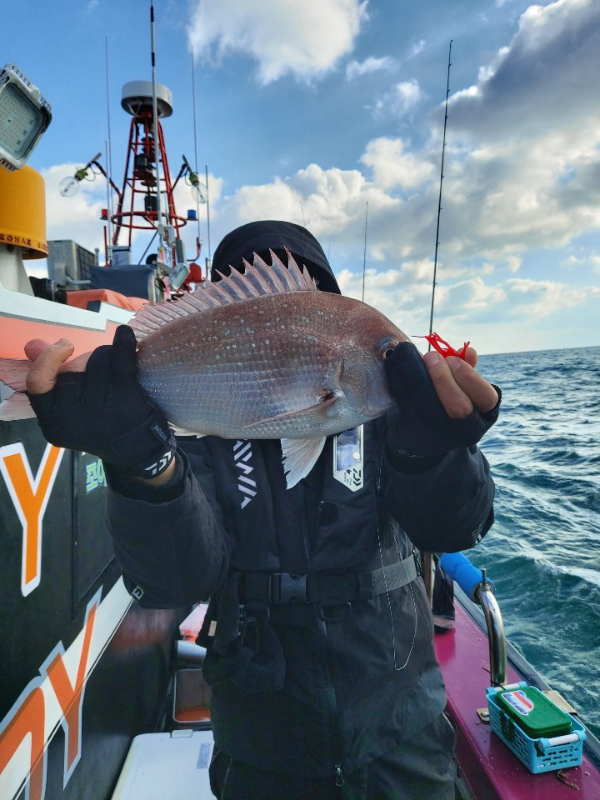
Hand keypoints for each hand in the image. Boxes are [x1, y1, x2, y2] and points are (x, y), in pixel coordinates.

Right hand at [26, 325, 175, 478]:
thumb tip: (32, 345)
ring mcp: (100, 409)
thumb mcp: (70, 407)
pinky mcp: (126, 399)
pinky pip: (121, 360)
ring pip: (99, 359)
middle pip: (75, 366)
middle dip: (88, 361)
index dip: (48, 359)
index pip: (38, 382)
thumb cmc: (100, 423)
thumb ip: (49, 375)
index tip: (65, 347)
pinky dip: (124, 343)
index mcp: (52, 420)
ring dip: (109, 358)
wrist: (137, 450)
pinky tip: (125, 335)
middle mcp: (73, 417)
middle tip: (103, 372)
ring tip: (118, 374)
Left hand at [384, 342, 499, 456]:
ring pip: (429, 407)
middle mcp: (465, 431)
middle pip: (459, 407)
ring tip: (408, 355)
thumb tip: (469, 352)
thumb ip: (466, 369)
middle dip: (443, 378)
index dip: (470, 377)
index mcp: (483, 415)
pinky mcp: (414, 435)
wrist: (422, 435)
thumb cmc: (447, 400)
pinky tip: (395, 365)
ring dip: (416, 376)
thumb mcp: (462, 387)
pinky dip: (398, 382)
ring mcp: (439, 437)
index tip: (452, 359)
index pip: (486, 397)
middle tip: (431, 356)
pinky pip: (406, 406)